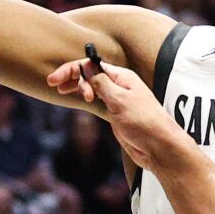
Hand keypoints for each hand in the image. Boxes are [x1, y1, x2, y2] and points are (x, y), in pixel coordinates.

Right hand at [48, 58, 194, 173]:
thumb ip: (101, 83)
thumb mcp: (119, 100)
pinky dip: (85, 96)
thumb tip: (86, 66)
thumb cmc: (144, 122)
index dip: (72, 70)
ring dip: (77, 85)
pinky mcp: (116, 113)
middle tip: (55, 85)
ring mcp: (117, 99)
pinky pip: (97, 99)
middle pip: (90, 73)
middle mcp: (119, 85)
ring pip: (92, 86)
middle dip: (72, 76)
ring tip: (61, 91)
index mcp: (121, 77)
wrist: (159, 147)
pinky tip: (78, 98)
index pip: (91, 65)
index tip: (55, 80)